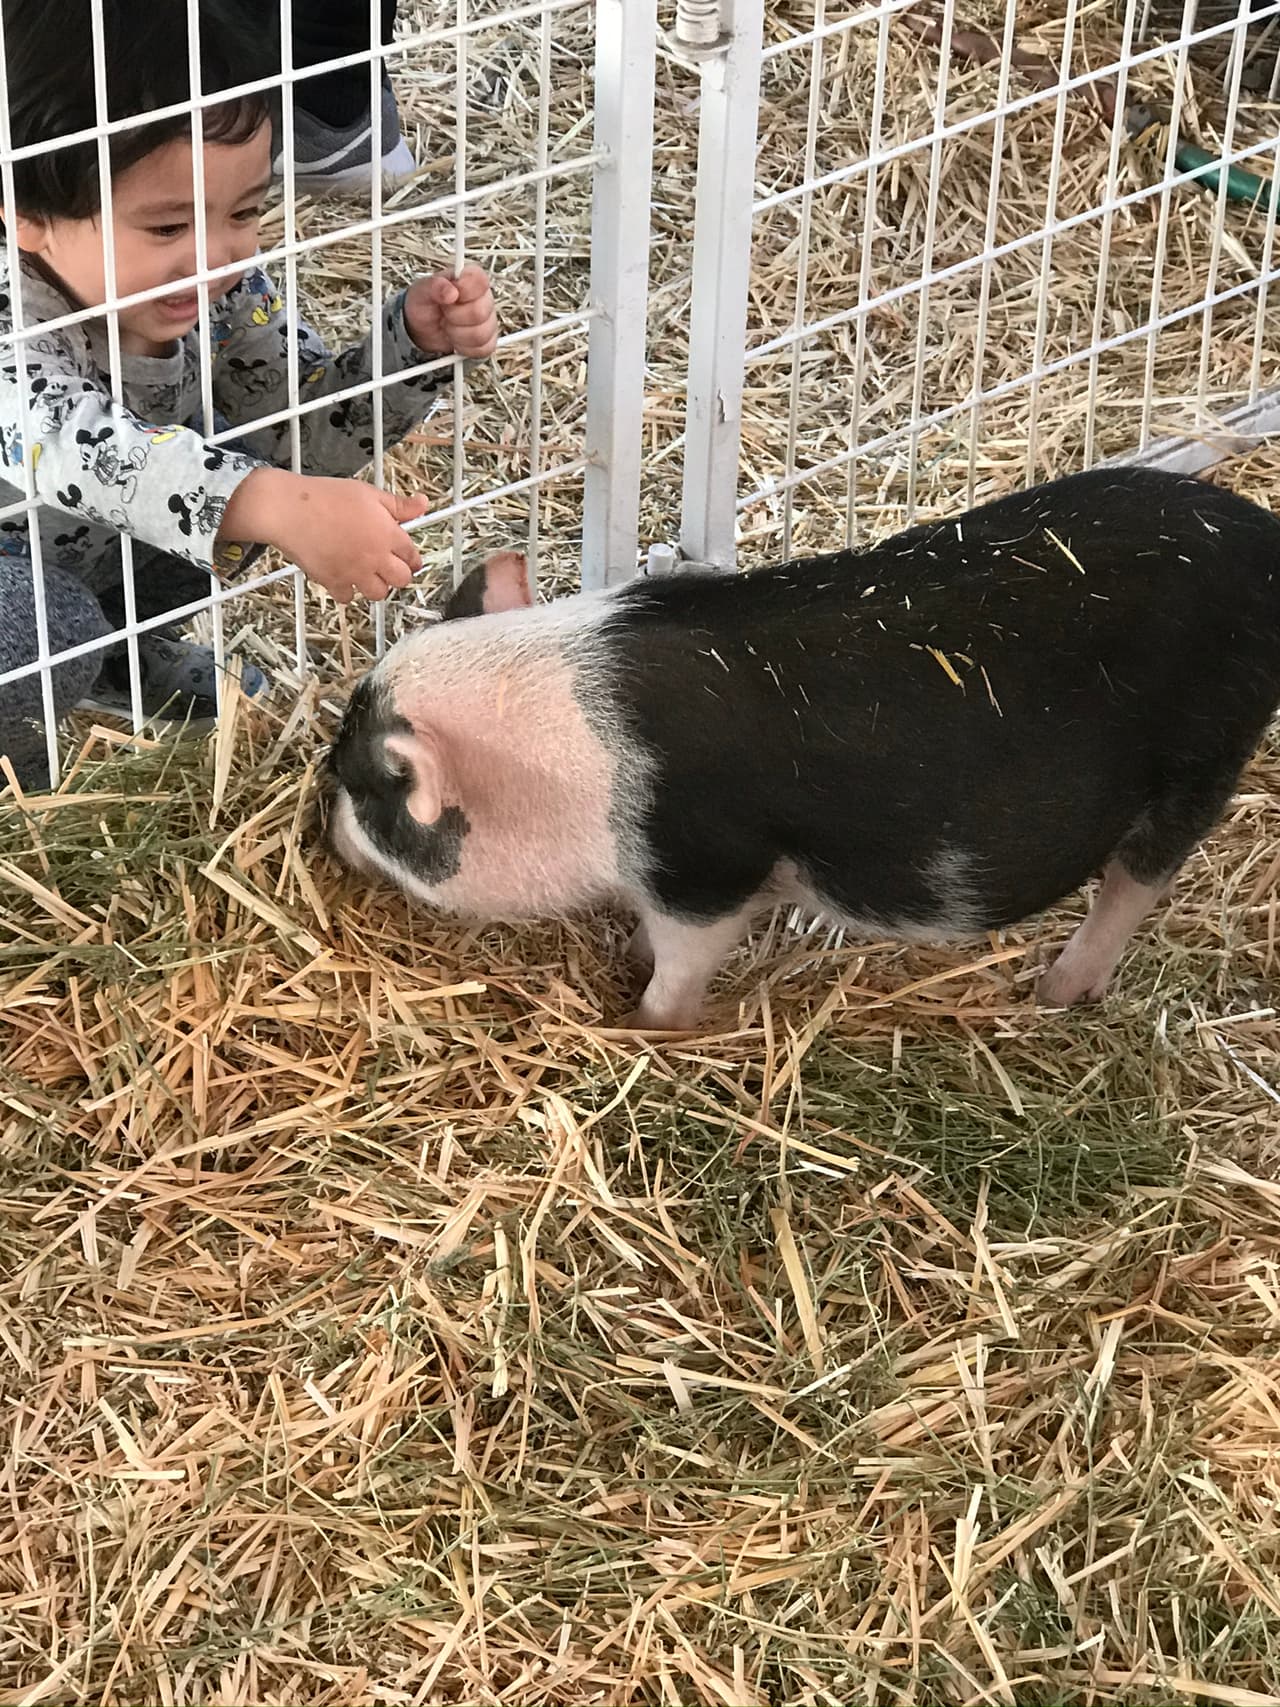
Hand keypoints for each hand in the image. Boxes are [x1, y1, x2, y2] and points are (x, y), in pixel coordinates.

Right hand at [220, 468, 428, 602]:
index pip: (413, 556)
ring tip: (368, 574)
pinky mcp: (333, 581)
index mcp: (388, 534)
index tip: (407, 558)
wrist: (290, 509)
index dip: (411, 558)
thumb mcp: (369, 493)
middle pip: (401, 580)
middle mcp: (375, 557)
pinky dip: (347, 591)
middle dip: (398, 575)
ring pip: (378, 594)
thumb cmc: (326, 497)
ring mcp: (355, 572)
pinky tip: (343, 577)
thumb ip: (399, 505)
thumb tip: (423, 504)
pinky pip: (347, 597)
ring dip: (376, 586)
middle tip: (389, 568)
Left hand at [403, 264, 497, 359]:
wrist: (422, 329)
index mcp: (470, 279)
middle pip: (480, 312)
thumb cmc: (424, 304)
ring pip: (480, 334)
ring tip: (447, 326)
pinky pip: (482, 350)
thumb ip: (434, 286)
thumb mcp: (421, 290)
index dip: (465, 289)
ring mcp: (488, 322)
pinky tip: (455, 340)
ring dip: (457, 334)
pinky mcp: (487, 342)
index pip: (480, 280)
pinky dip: (464, 348)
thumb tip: (451, 291)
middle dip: (454, 317)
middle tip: (444, 313)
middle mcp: (484, 299)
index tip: (451, 296)